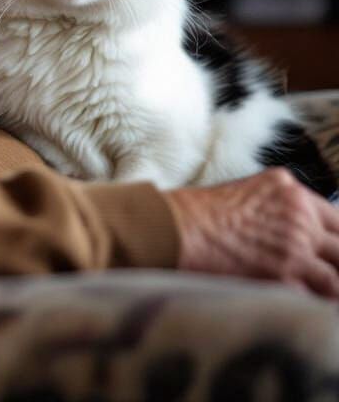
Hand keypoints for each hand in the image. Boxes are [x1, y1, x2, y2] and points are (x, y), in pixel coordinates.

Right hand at [165, 167, 338, 298]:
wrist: (176, 227)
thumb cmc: (201, 213)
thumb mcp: (248, 194)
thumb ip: (281, 209)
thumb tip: (301, 237)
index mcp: (289, 189)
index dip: (337, 244)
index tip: (331, 257)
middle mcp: (298, 215)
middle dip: (336, 267)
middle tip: (326, 280)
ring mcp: (294, 246)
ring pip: (337, 281)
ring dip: (328, 292)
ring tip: (320, 300)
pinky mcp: (284, 275)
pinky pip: (316, 300)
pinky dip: (311, 307)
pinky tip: (301, 309)